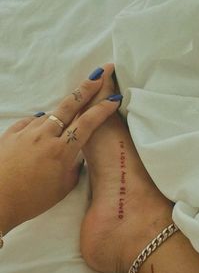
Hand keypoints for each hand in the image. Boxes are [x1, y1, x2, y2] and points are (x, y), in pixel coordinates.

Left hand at [0, 67, 121, 233]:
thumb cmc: (32, 199)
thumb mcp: (62, 188)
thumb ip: (73, 168)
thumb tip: (75, 156)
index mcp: (62, 151)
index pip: (87, 123)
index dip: (102, 109)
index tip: (114, 97)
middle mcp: (45, 135)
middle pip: (70, 105)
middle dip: (87, 87)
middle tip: (100, 73)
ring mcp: (26, 132)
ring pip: (49, 113)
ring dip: (63, 109)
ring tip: (69, 113)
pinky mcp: (11, 133)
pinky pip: (30, 122)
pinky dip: (39, 123)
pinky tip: (41, 130)